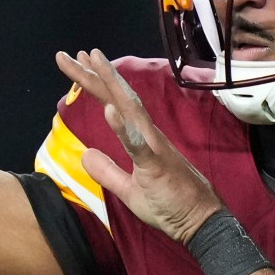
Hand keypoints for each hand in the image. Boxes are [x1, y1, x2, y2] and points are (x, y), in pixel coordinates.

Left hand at [57, 51, 226, 242]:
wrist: (201, 223)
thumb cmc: (170, 205)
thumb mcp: (129, 190)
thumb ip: (107, 171)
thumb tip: (84, 155)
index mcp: (141, 138)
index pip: (114, 105)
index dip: (96, 84)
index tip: (79, 62)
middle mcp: (148, 134)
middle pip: (117, 98)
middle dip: (94, 75)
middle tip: (74, 52)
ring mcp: (154, 147)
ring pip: (129, 109)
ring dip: (111, 85)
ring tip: (94, 61)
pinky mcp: (157, 165)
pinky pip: (139, 144)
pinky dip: (123, 127)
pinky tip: (109, 111)